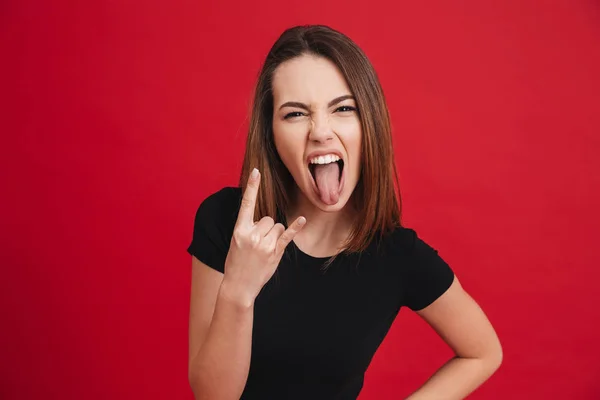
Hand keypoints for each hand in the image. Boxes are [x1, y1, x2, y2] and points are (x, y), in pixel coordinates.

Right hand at [222, 168, 305, 305]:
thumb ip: (249, 228)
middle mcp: (252, 235)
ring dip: (274, 235)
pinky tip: (302, 220)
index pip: (246, 204)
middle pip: (268, 218)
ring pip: (278, 227)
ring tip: (264, 250)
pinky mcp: (275, 252)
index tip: (257, 171)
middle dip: (266, 228)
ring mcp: (264, 244)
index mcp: (239, 230)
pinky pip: (287, 236)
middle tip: (258, 244)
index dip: (252, 187)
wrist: (238, 286)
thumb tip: (266, 220)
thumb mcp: (236, 242)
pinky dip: (295, 228)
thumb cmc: (236, 262)